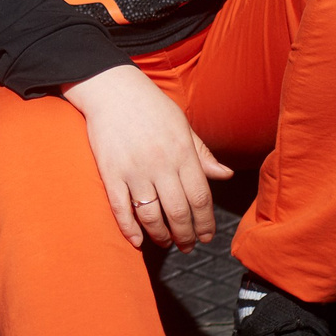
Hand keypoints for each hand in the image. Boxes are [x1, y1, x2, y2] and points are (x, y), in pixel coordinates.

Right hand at [64, 64, 233, 250]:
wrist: (112, 89)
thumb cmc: (150, 106)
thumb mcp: (182, 125)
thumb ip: (202, 153)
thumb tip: (225, 175)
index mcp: (182, 153)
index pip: (200, 197)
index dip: (205, 222)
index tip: (206, 236)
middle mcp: (160, 164)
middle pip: (178, 212)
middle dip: (186, 235)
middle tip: (188, 246)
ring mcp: (134, 170)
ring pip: (151, 215)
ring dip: (160, 235)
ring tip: (166, 243)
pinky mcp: (110, 173)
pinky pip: (121, 208)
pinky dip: (129, 229)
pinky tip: (137, 241)